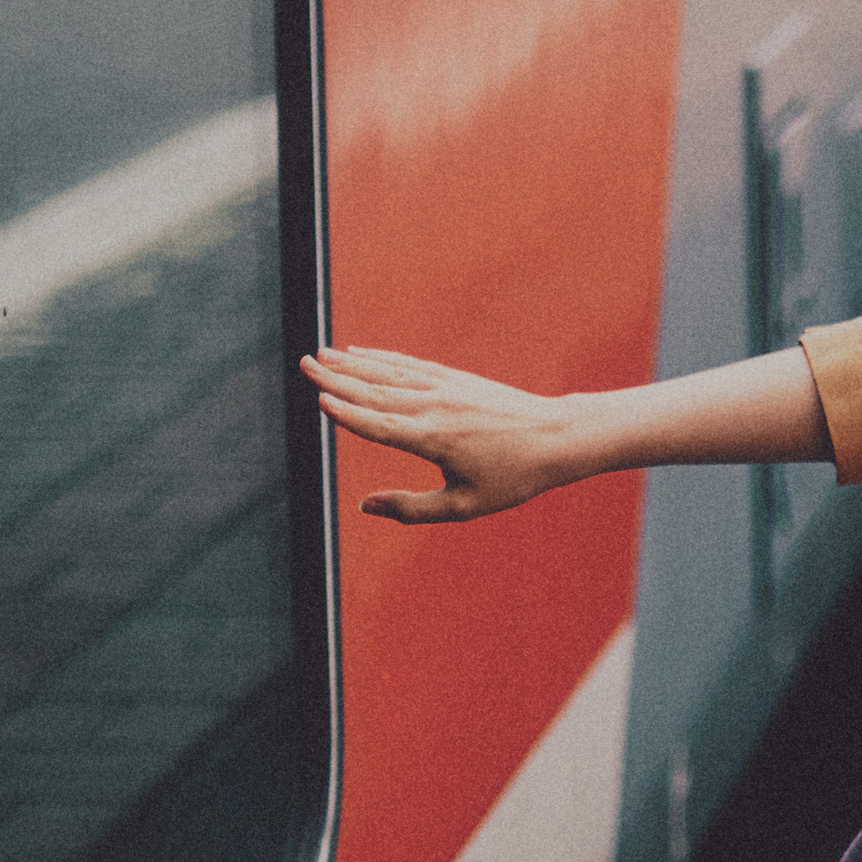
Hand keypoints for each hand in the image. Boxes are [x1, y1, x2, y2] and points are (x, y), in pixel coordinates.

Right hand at [301, 345, 578, 523]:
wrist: (557, 437)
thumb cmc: (513, 477)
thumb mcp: (464, 506)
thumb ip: (412, 508)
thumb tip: (365, 507)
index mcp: (434, 439)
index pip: (379, 424)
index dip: (347, 413)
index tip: (318, 399)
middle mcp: (435, 407)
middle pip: (376, 391)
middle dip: (337, 379)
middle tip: (304, 365)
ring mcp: (446, 388)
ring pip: (390, 373)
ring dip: (353, 363)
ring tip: (322, 355)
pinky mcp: (456, 378)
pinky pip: (411, 365)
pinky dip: (383, 357)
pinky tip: (362, 352)